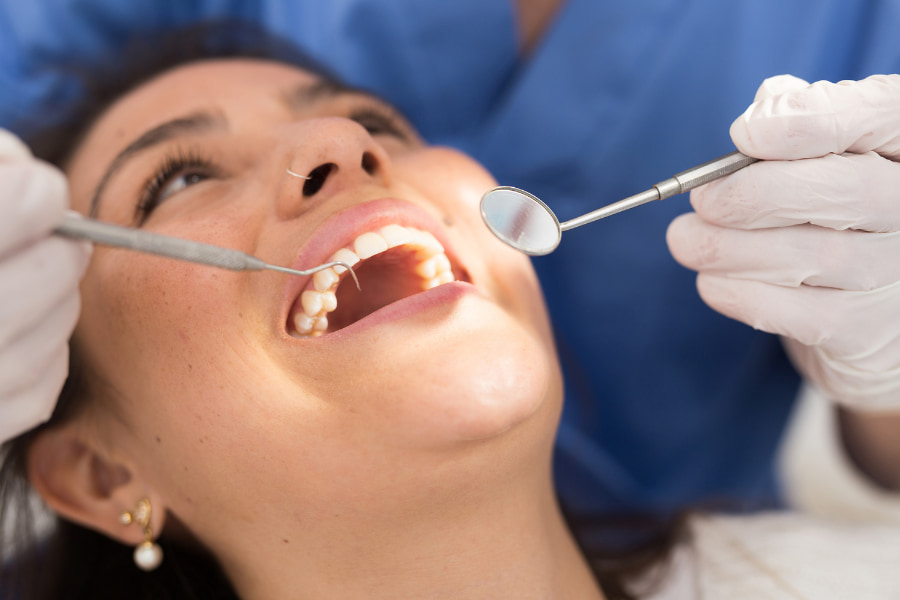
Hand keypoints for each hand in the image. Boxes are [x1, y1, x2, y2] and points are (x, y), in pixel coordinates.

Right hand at [0, 129, 90, 441]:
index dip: (32, 190)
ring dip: (49, 302)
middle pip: (57, 269)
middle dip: (56, 248)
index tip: (25, 192)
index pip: (31, 200)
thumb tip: (19, 161)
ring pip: (57, 329)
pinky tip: (8, 340)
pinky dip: (39, 357)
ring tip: (14, 288)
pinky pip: (40, 388)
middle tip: (37, 240)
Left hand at [667, 74, 899, 409]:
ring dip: (731, 248)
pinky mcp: (867, 329)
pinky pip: (800, 313)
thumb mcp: (813, 150)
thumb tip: (759, 118)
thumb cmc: (822, 207)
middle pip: (848, 189)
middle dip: (756, 194)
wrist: (853, 306)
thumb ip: (791, 119)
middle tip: (703, 200)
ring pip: (816, 255)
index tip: (743, 135)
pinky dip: (739, 294)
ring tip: (687, 239)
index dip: (808, 122)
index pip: (879, 114)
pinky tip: (711, 280)